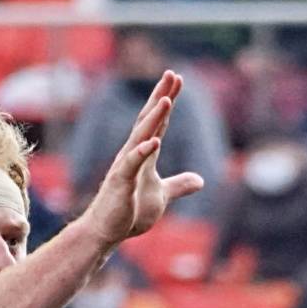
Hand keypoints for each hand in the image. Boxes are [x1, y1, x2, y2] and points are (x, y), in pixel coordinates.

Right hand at [83, 69, 204, 246]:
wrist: (106, 232)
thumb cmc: (129, 212)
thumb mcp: (161, 197)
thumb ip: (179, 185)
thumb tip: (200, 180)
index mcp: (143, 154)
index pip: (159, 123)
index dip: (168, 101)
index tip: (177, 79)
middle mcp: (133, 154)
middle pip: (149, 120)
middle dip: (161, 97)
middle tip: (172, 75)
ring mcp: (125, 166)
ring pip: (140, 136)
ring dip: (154, 118)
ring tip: (166, 100)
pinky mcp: (120, 182)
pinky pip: (132, 164)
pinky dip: (142, 152)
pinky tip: (154, 141)